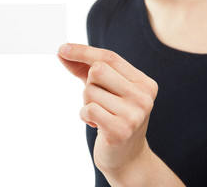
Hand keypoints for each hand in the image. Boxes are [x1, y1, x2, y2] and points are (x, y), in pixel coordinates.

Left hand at [57, 43, 157, 173]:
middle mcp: (143, 96)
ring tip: (100, 115)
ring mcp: (134, 114)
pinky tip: (97, 124)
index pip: (110, 57)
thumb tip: (62, 51)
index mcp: (144, 82)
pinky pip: (88, 109)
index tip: (62, 48)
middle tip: (98, 100)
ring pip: (90, 91)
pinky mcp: (121, 130)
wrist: (127, 157)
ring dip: (87, 103)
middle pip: (97, 70)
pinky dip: (85, 115)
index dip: (83, 51)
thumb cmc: (114, 117)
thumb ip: (85, 69)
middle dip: (88, 84)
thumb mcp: (105, 90)